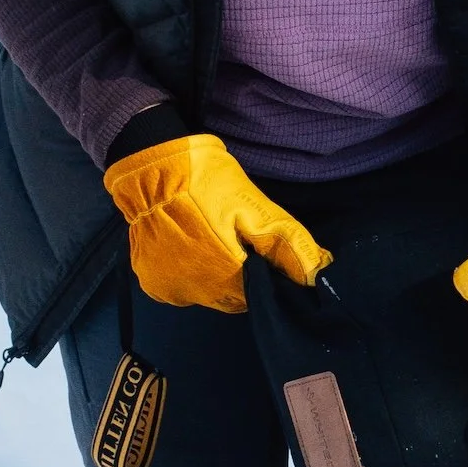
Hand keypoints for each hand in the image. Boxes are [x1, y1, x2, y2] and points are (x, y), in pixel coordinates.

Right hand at [104, 133, 331, 314]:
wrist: (150, 169)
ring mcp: (172, 291)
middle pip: (236, 297)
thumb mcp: (253, 205)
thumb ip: (286, 242)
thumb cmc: (207, 182)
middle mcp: (197, 294)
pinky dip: (191, 274)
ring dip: (217, 277)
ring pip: (210, 295)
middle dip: (243, 275)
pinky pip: (183, 288)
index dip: (266, 271)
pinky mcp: (153, 285)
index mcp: (226, 278)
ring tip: (212, 240)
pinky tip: (191, 247)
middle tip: (235, 238)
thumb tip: (317, 274)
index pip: (262, 293)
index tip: (260, 246)